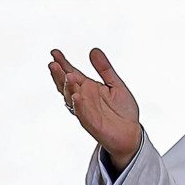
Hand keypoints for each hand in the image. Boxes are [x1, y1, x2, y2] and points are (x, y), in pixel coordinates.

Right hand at [48, 48, 141, 169]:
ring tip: (68, 76)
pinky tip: (77, 96)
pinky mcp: (92, 123)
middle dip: (59, 75)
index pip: (72, 73)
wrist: (131, 133)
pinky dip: (79, 105)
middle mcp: (83, 98)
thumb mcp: (116, 84)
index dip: (63, 63)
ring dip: (68, 88)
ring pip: (72, 98)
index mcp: (88, 88)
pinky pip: (83, 113)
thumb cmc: (122, 111)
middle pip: (67, 85)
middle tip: (53, 64)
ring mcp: (85, 111)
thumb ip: (105, 69)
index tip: (55, 52)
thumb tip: (94, 50)